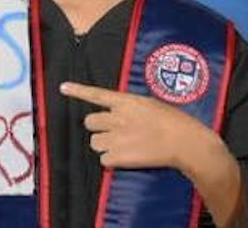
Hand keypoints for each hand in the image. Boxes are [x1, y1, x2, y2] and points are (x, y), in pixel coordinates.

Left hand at [60, 81, 212, 173]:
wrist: (185, 142)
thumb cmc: (173, 121)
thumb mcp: (149, 104)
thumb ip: (129, 107)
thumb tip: (117, 112)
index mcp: (126, 101)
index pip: (97, 94)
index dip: (78, 91)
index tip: (63, 88)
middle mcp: (118, 117)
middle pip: (90, 122)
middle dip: (98, 127)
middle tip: (114, 132)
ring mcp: (117, 137)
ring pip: (94, 142)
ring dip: (104, 144)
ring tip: (122, 145)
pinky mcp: (120, 156)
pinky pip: (103, 159)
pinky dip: (111, 160)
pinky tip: (126, 157)